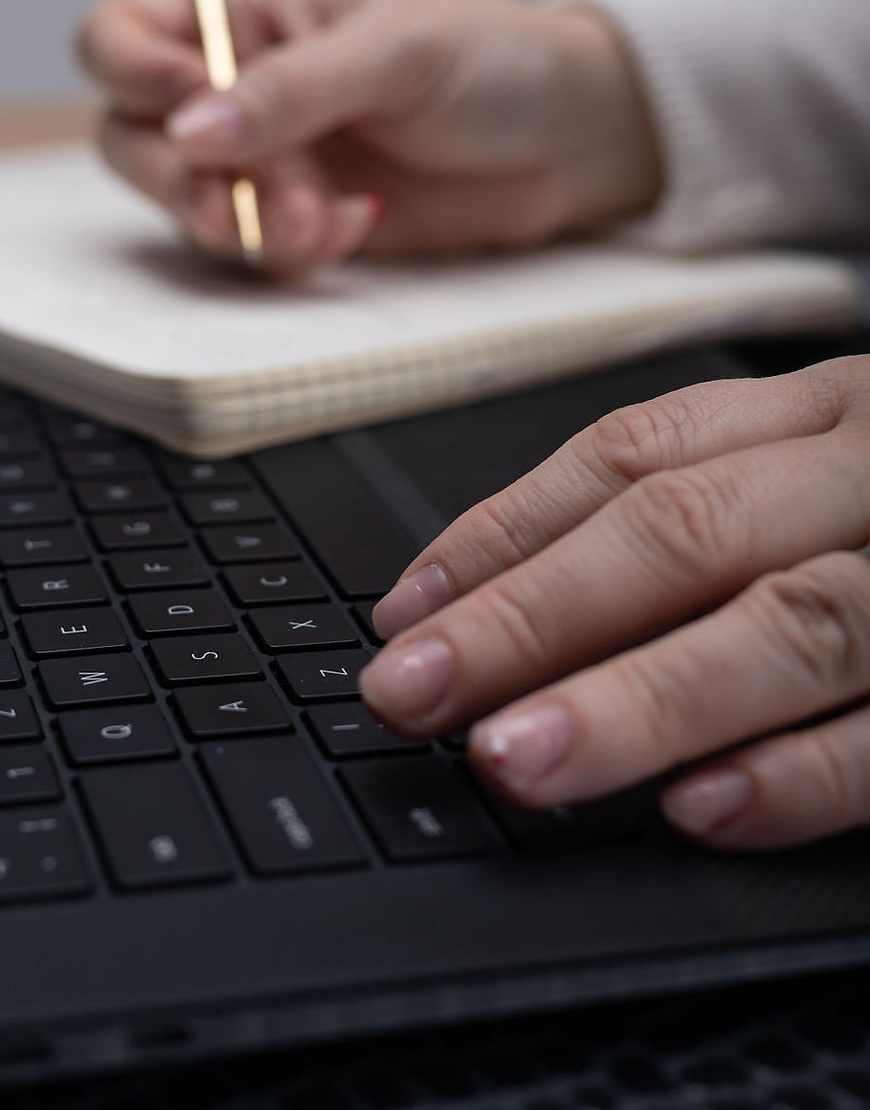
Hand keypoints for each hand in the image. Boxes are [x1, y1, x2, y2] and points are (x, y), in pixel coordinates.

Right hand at [75, 0, 659, 274]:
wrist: (568, 139)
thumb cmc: (492, 57)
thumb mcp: (394, 50)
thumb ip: (290, 89)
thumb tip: (191, 130)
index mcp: (246, 13)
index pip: (124, 34)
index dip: (128, 69)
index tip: (182, 98)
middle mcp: (239, 88)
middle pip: (133, 137)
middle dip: (177, 176)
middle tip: (238, 196)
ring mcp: (268, 161)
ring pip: (190, 205)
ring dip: (238, 223)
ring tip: (314, 219)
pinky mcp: (303, 220)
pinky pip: (255, 251)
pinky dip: (290, 249)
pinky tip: (356, 225)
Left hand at [361, 356, 869, 850]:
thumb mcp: (821, 472)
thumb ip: (699, 516)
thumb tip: (489, 602)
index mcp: (817, 416)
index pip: (634, 456)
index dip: (505, 533)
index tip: (402, 613)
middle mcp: (866, 477)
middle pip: (685, 531)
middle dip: (532, 614)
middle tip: (412, 690)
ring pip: (789, 624)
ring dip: (637, 697)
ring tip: (513, 755)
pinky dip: (799, 774)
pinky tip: (699, 809)